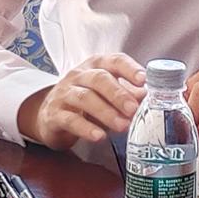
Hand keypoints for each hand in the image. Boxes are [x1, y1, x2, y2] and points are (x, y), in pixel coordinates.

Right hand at [17, 54, 146, 150]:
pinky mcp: (54, 114)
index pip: (114, 61)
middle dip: (118, 94)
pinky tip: (99, 137)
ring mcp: (64, 94)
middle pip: (99, 79)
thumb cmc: (85, 102)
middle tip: (133, 109)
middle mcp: (79, 75)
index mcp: (96, 66)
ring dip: (106, 112)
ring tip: (122, 126)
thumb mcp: (107, 94)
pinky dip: (86, 128)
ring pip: (85, 98)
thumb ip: (128, 95)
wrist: (49, 115)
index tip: (143, 79)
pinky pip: (70, 120)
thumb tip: (149, 98)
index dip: (129, 68)